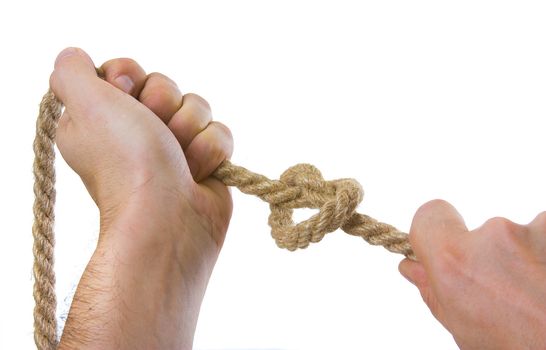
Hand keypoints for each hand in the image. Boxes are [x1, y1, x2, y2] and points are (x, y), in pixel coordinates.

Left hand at [51, 47, 232, 348]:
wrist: (169, 218)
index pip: (126, 71)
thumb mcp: (85, 104)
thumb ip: (72, 71)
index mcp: (102, 119)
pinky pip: (220, 132)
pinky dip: (212, 151)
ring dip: (190, 130)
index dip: (130, 78)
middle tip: (155, 135)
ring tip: (178, 160)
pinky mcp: (204, 163)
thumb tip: (78, 58)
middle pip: (165, 86)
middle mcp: (136, 132)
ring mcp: (172, 149)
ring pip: (198, 106)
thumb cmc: (127, 164)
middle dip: (165, 105)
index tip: (126, 97)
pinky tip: (197, 173)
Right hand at [399, 199, 545, 349]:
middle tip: (514, 296)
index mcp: (456, 265)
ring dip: (531, 260)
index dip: (434, 230)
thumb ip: (435, 291)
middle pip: (483, 231)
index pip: (430, 214)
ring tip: (543, 296)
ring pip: (524, 238)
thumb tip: (412, 268)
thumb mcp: (468, 333)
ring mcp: (538, 231)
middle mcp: (495, 237)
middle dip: (493, 257)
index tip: (446, 244)